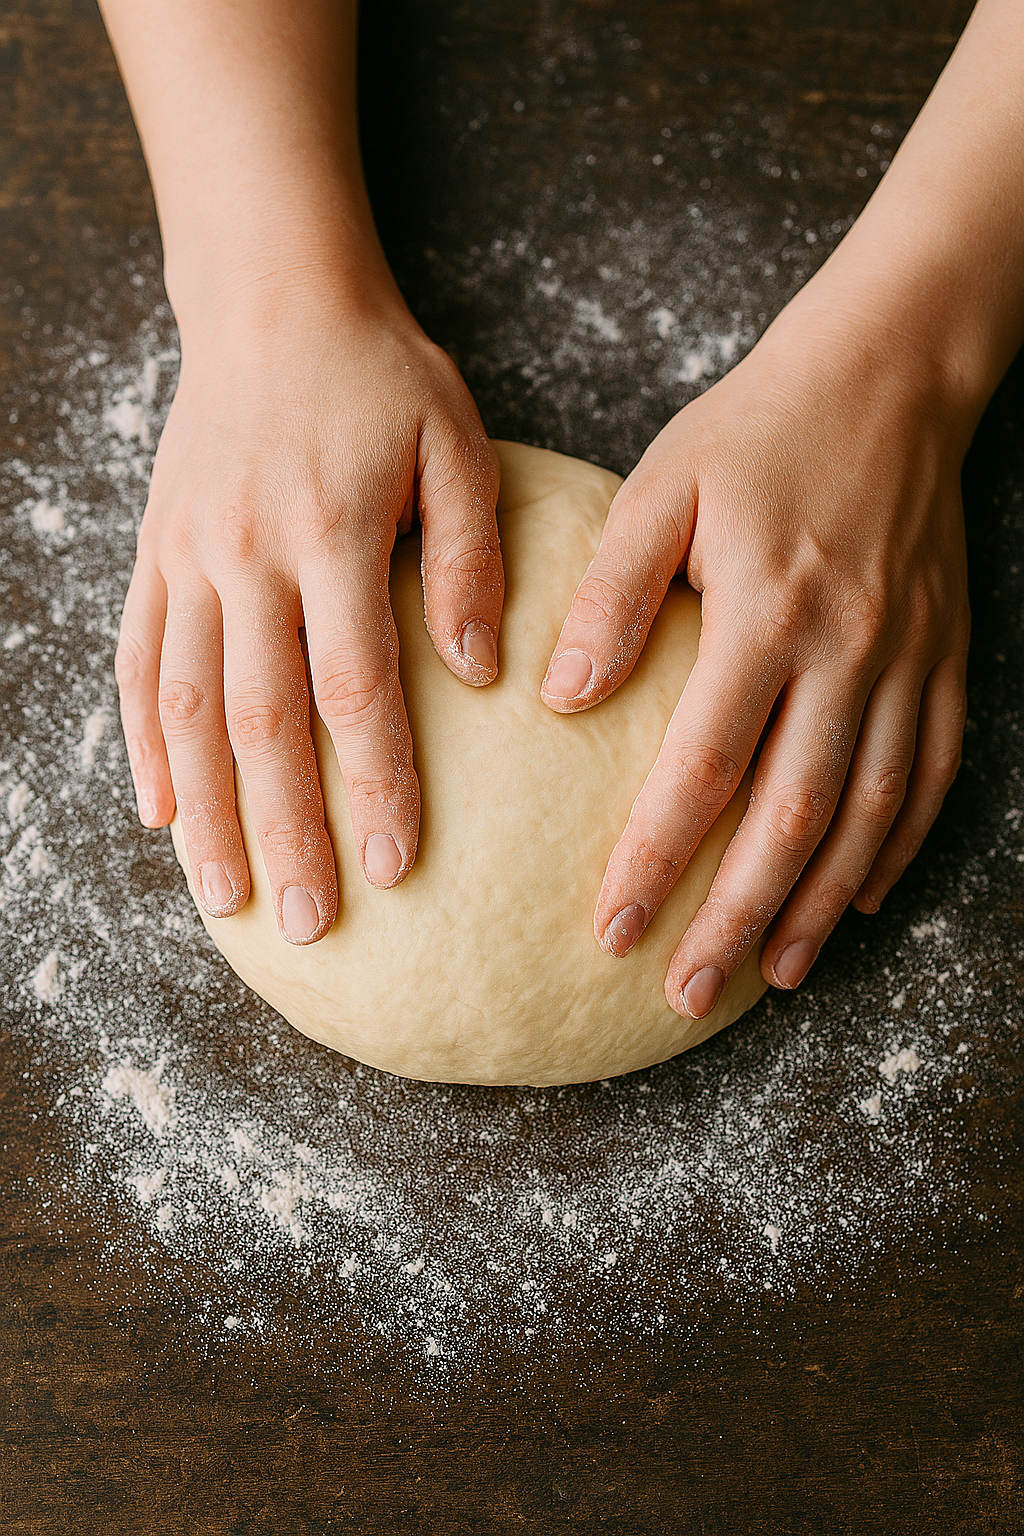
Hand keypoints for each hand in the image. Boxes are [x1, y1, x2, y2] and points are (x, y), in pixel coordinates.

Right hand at [116, 290, 500, 943]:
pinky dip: (143, 743)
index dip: (377, 783)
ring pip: (185, 707)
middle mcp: (245, 555)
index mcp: (329, 532)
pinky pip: (136, 661)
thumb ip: (467, 558)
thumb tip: (480, 673)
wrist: (273, 302)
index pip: (355, 686)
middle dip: (285, 830)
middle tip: (309, 922)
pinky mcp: (154, 556)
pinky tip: (159, 811)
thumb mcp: (455, 444)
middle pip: (260, 720)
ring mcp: (186, 558)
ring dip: (206, 810)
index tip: (399, 866)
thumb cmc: (382, 378)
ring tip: (226, 898)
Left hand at [540, 304, 969, 1015]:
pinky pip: (932, 770)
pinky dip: (900, 844)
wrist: (889, 375)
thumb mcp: (664, 487)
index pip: (704, 768)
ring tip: (774, 973)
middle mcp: (848, 652)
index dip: (657, 858)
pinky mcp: (944, 657)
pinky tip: (865, 898)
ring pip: (869, 811)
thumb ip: (611, 594)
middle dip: (739, 915)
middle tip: (690, 995)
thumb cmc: (758, 429)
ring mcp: (909, 660)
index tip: (613, 932)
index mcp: (769, 613)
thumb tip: (559, 699)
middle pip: (793, 816)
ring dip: (822, 903)